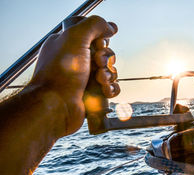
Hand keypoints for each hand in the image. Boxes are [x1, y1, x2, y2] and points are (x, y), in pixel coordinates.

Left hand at [29, 15, 119, 136]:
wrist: (57, 106)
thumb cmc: (61, 72)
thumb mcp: (75, 37)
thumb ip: (95, 25)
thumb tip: (111, 27)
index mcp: (68, 44)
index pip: (92, 34)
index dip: (100, 38)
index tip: (98, 44)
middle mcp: (76, 60)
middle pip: (105, 53)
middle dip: (106, 59)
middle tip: (97, 64)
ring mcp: (84, 78)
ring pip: (110, 71)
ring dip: (109, 75)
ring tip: (99, 81)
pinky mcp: (92, 95)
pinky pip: (111, 88)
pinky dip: (111, 89)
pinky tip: (104, 91)